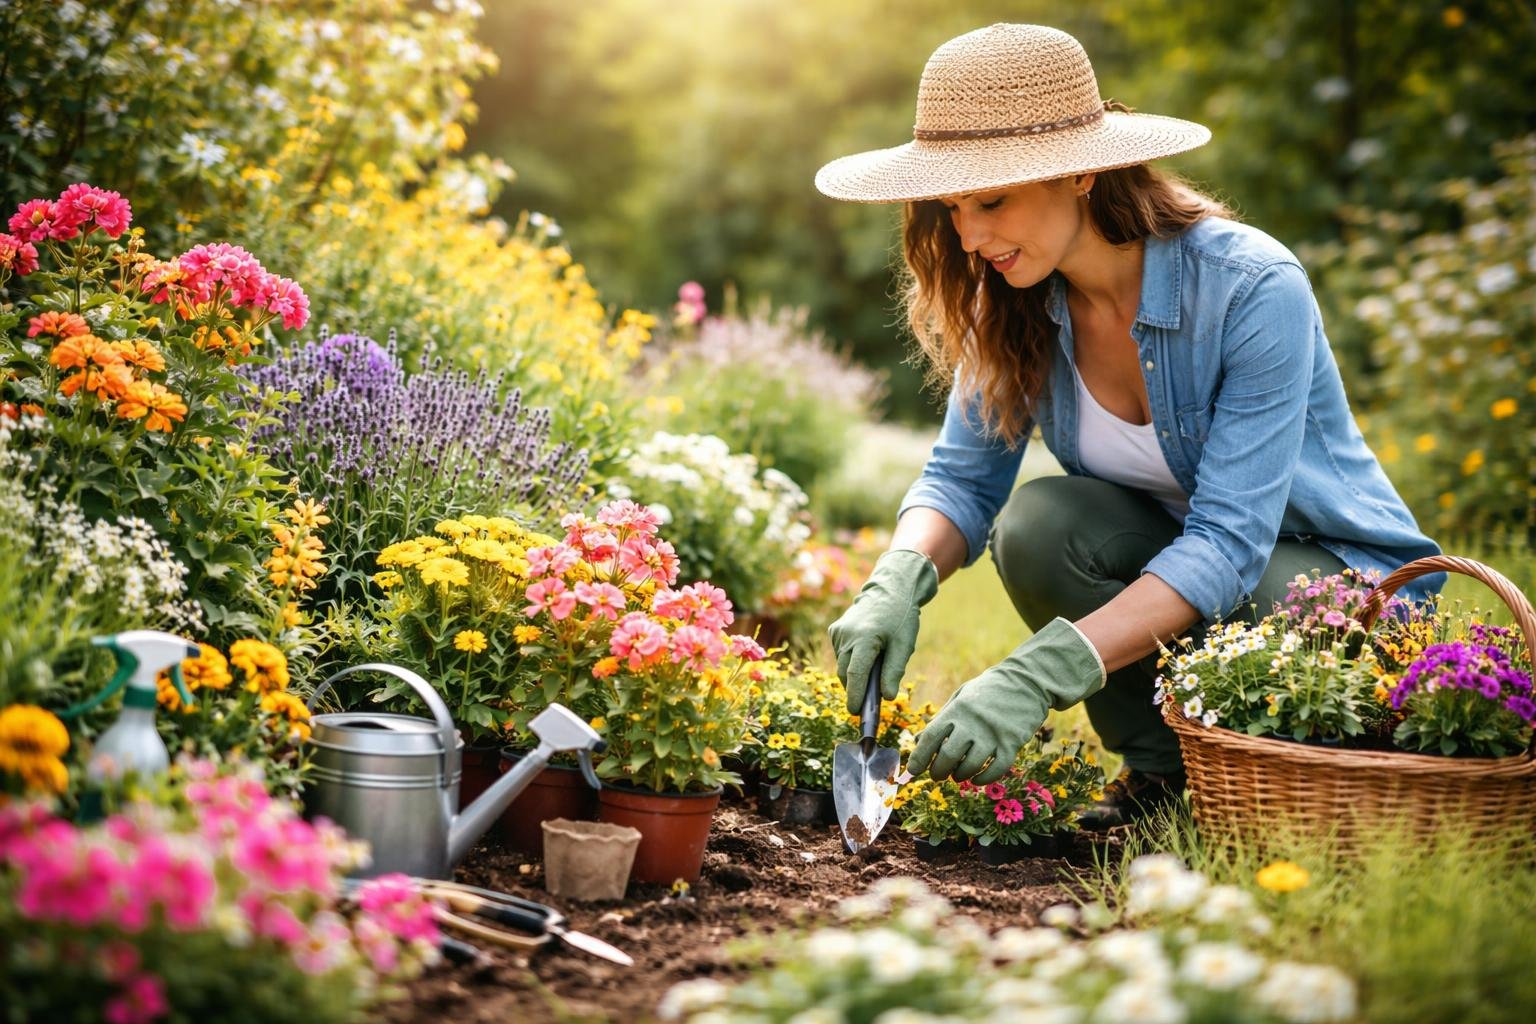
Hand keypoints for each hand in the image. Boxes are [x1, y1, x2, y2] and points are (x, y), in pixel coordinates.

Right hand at [827, 548, 939, 712]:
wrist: (890, 589)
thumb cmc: (900, 617)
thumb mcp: (904, 645)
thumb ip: (893, 672)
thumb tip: (886, 697)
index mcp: (864, 638)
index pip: (855, 675)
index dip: (855, 696)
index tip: (855, 713)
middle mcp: (846, 635)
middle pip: (846, 673)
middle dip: (855, 689)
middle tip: (869, 702)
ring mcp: (838, 632)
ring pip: (842, 664)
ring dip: (854, 674)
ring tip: (874, 667)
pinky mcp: (835, 630)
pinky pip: (841, 654)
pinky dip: (851, 660)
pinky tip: (866, 652)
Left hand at [907, 618, 1105, 783]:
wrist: (1027, 681)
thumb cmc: (989, 690)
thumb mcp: (961, 697)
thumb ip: (942, 718)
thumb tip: (918, 741)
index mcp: (957, 710)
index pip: (931, 737)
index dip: (919, 757)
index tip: (912, 770)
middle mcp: (973, 723)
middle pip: (949, 756)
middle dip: (939, 771)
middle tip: (937, 775)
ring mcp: (993, 734)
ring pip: (971, 766)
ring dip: (960, 775)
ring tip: (957, 775)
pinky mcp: (1012, 743)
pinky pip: (995, 769)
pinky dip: (983, 779)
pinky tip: (976, 779)